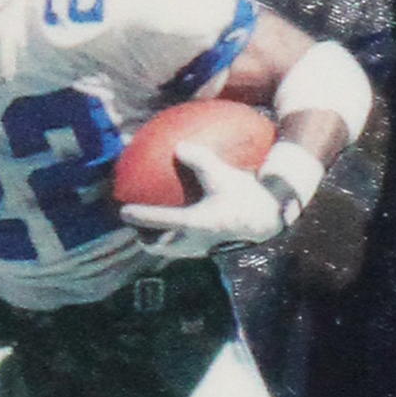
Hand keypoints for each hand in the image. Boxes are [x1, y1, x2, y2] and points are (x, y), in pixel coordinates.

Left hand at [124, 144, 318, 260]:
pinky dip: (181, 238)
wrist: (271, 220)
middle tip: (136, 230)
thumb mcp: (223, 174)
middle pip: (159, 246)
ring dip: (162, 242)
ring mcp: (204, 248)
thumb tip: (178, 146)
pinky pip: (190, 246)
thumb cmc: (247, 196)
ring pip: (174, 250)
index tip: (123, 210)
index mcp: (193, 223)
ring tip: (155, 232)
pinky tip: (188, 225)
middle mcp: (194, 241)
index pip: (157, 221)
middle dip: (145, 240)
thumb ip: (199, 159)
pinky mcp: (215, 249)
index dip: (137, 216)